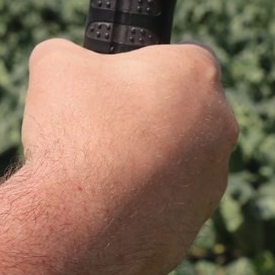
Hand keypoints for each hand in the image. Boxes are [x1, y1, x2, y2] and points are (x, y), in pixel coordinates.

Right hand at [21, 38, 238, 274]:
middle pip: (186, 110)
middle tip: (105, 126)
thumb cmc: (76, 131)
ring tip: (100, 171)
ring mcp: (213, 179)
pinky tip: (106, 207)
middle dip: (151, 115)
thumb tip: (63, 58)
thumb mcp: (54, 64)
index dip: (147, 66)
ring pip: (180, 161)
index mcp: (197, 75)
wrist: (79, 221)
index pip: (183, 56)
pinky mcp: (196, 223)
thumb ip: (67, 51)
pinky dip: (141, 204)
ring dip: (149, 162)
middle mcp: (220, 125)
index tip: (118, 82)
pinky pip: (167, 205)